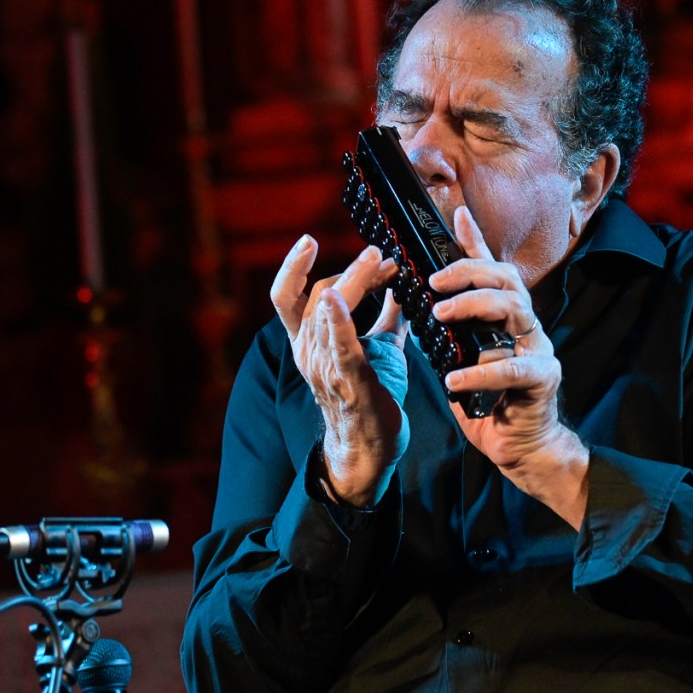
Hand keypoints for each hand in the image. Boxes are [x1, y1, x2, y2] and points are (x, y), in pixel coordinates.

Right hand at [271, 236, 408, 506]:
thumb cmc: (371, 397)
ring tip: (379, 262)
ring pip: (326, 313)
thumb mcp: (380, 348)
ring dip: (354, 282)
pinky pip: (338, 347)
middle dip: (350, 270)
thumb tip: (401, 284)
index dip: (303, 264)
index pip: (292, 293)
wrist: (369, 448)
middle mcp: (308, 352)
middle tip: (378, 252)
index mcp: (309, 342)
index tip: (325, 244)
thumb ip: (387, 317)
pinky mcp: (349, 383)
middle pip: (317, 295)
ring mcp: (324, 368)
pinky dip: (338, 320)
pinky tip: (339, 297)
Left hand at [429, 208, 589, 528]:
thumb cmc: (489, 401)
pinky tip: (453, 378)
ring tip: (439, 317)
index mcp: (506, 317)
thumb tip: (426, 295)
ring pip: (515, 310)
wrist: (519, 446)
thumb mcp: (463, 357)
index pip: (492, 270)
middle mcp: (526, 325)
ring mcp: (539, 349)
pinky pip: (512, 369)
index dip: (475, 243)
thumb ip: (452, 327)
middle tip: (433, 284)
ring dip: (474, 308)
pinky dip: (480, 372)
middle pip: (506, 281)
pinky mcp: (542, 379)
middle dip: (468, 275)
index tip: (455, 216)